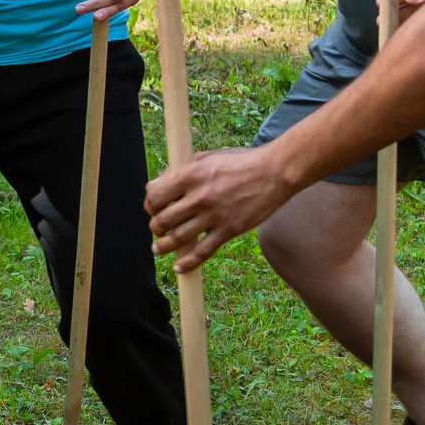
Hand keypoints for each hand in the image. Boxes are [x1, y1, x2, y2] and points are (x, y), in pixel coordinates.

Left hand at [145, 146, 295, 271]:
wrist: (274, 172)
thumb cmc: (240, 162)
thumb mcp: (206, 157)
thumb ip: (182, 170)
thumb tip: (161, 185)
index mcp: (190, 175)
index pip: (155, 195)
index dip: (150, 204)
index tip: (153, 208)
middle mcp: (199, 196)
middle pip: (163, 220)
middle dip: (155, 227)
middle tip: (157, 229)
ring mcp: (214, 215)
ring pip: (178, 238)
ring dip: (164, 246)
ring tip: (158, 248)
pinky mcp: (229, 229)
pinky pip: (203, 251)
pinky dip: (188, 262)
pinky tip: (179, 267)